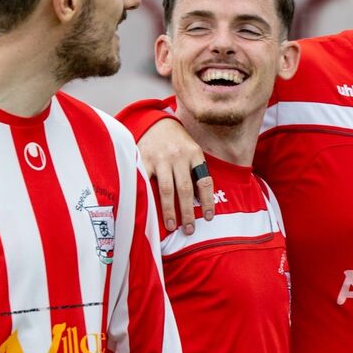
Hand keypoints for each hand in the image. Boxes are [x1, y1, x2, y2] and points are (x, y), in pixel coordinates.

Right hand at [137, 118, 213, 233]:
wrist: (156, 122)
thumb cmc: (177, 142)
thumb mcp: (192, 150)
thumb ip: (196, 171)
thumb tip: (201, 201)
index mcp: (194, 154)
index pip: (204, 182)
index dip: (207, 201)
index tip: (208, 217)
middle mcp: (178, 156)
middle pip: (185, 189)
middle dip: (187, 212)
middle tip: (189, 230)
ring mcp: (160, 158)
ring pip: (166, 190)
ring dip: (169, 211)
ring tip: (172, 226)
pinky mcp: (143, 160)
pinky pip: (146, 183)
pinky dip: (148, 198)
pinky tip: (150, 211)